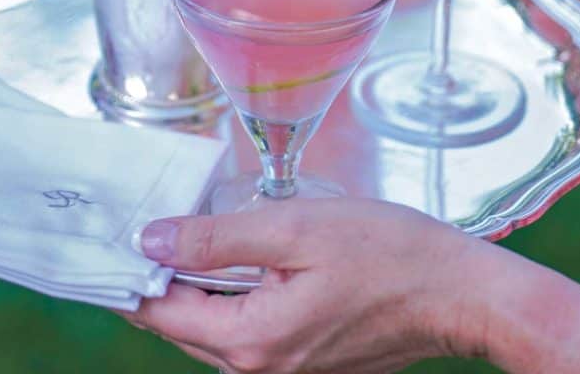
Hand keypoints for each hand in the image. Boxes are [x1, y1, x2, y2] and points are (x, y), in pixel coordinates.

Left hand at [120, 197, 492, 373]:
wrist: (458, 292)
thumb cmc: (388, 253)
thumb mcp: (296, 227)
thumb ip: (217, 237)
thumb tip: (152, 239)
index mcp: (252, 341)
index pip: (161, 311)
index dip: (135, 270)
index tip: (121, 231)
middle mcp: (262, 369)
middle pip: (184, 324)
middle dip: (163, 276)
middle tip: (155, 220)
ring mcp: (287, 370)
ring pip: (217, 327)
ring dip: (199, 284)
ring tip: (195, 232)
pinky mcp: (308, 360)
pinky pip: (251, 330)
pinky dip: (235, 295)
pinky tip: (244, 257)